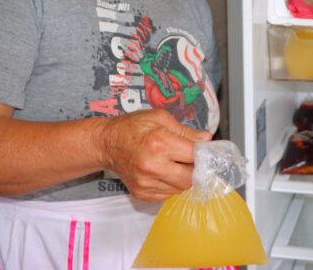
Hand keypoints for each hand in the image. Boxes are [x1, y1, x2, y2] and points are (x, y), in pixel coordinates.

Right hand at [95, 109, 211, 201]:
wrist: (106, 144)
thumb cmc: (132, 127)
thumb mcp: (160, 118)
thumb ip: (185, 131)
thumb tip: (206, 139)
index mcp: (160, 143)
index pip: (194, 155)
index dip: (204, 154)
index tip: (207, 152)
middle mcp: (153, 166)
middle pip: (190, 177)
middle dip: (195, 169)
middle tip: (191, 160)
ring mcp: (146, 182)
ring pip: (180, 189)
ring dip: (183, 178)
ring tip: (175, 164)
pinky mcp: (141, 193)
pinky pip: (167, 195)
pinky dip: (171, 185)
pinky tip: (164, 172)